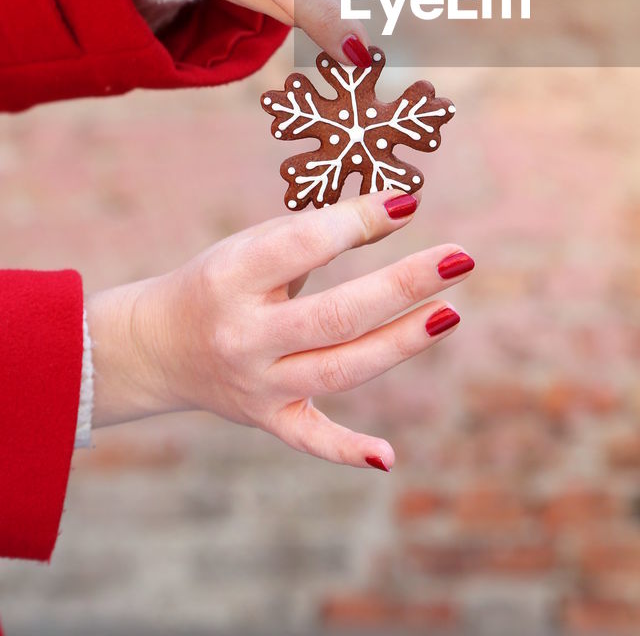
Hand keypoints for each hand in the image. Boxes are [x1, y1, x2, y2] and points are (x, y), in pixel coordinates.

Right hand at [85, 190, 472, 471]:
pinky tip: (388, 456)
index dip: (359, 222)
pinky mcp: (267, 419)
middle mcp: (244, 335)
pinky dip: (347, 451)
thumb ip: (319, 231)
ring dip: (401, 343)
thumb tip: (397, 213)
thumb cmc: (221, 279)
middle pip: (335, 314)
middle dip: (403, 286)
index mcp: (233, 276)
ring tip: (451, 314)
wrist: (157, 345)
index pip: (305, 246)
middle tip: (460, 258)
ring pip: (339, 368)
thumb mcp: (254, 244)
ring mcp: (256, 385)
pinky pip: (310, 439)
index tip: (408, 205)